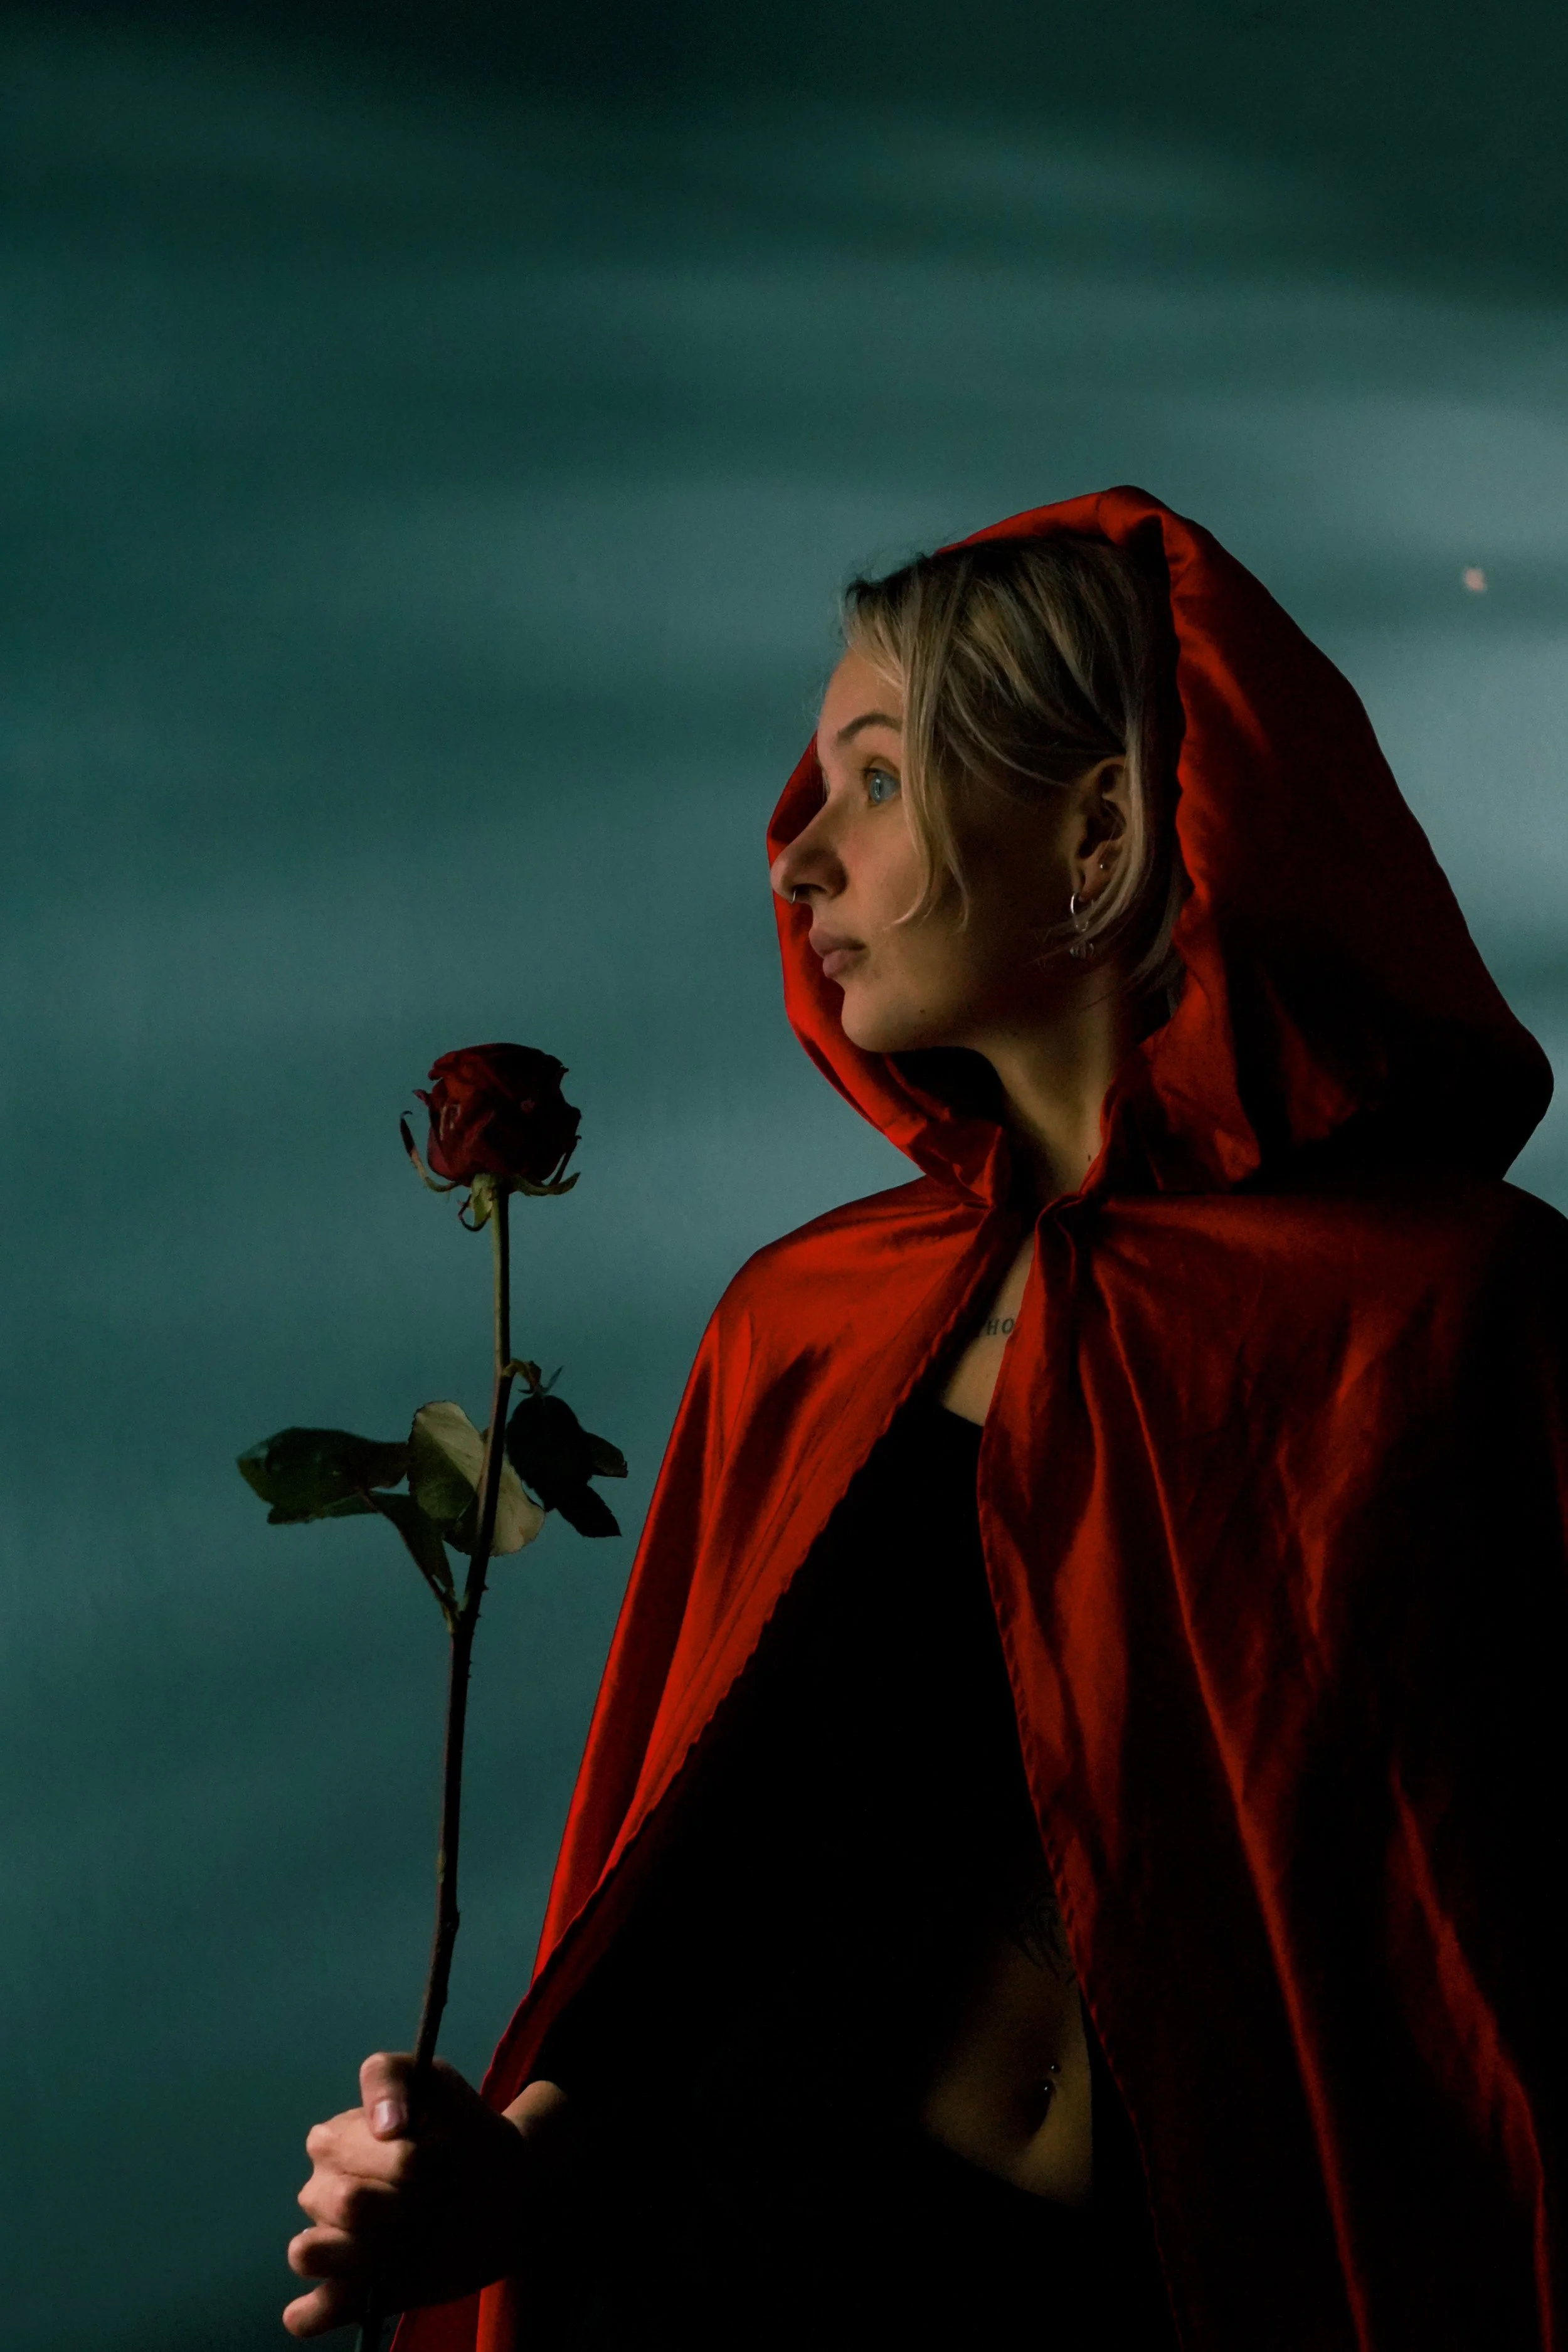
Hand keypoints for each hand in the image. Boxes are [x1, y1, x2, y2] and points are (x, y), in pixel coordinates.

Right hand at [284, 2054, 572, 2338]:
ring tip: (413, 2234)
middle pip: (342, 2202)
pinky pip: (306, 2313)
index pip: (342, 2148)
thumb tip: (386, 2126)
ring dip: (368, 2248)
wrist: (505, 2192)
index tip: (439, 2151)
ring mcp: (332, 2244)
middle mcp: (322, 2192)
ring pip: (310, 2252)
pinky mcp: (349, 2293)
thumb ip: (393, 2081)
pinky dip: (317, 2311)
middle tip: (437, 2192)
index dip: (399, 2156)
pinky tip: (363, 2288)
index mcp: (334, 2140)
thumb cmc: (464, 2133)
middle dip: (402, 2199)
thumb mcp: (438, 2083)